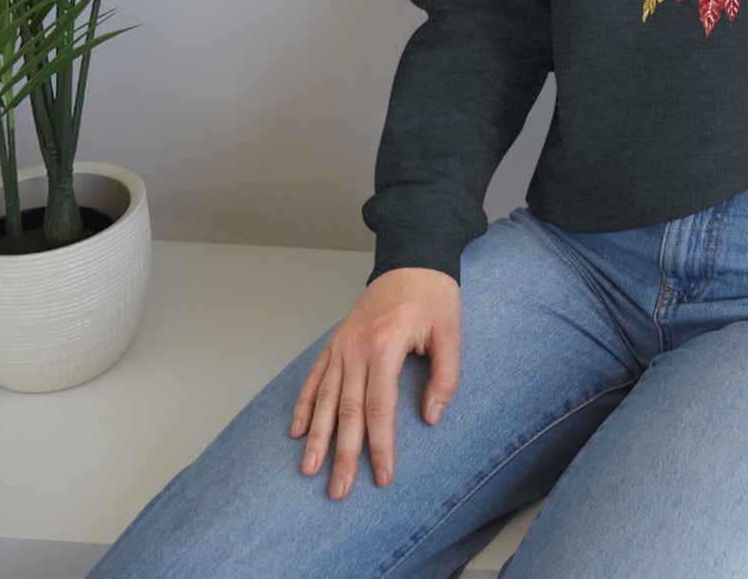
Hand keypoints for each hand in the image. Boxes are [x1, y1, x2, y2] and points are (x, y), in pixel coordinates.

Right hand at [291, 266, 459, 499]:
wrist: (413, 257)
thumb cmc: (434, 294)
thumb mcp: (450, 332)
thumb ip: (445, 377)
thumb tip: (430, 417)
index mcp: (386, 345)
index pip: (379, 407)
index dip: (380, 445)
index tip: (382, 475)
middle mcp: (357, 347)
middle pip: (346, 410)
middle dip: (342, 453)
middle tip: (338, 490)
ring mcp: (342, 343)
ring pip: (324, 397)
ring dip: (316, 436)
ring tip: (309, 469)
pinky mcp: (336, 340)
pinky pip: (315, 375)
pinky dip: (303, 403)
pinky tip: (297, 429)